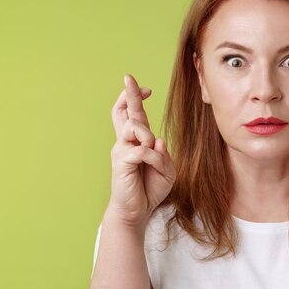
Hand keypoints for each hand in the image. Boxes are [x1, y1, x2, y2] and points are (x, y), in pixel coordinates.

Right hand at [108, 73, 175, 227]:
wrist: (137, 211)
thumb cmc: (150, 189)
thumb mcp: (167, 170)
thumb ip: (164, 154)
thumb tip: (157, 141)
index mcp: (136, 141)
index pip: (132, 114)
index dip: (136, 99)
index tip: (146, 88)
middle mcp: (126, 142)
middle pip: (125, 111)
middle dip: (129, 93)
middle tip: (128, 77)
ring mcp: (121, 150)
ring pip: (136, 127)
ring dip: (149, 137)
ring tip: (153, 156)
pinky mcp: (121, 161)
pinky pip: (142, 150)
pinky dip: (153, 158)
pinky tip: (152, 167)